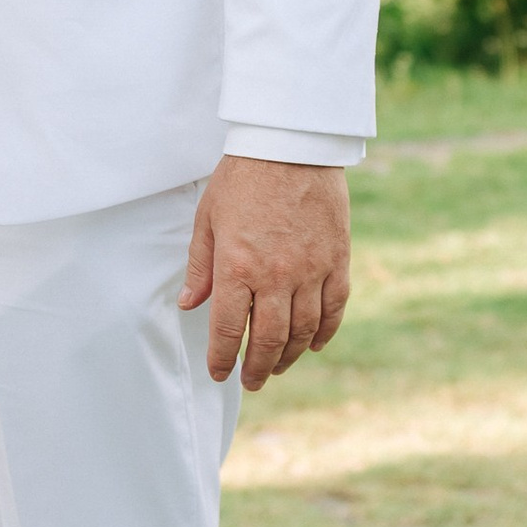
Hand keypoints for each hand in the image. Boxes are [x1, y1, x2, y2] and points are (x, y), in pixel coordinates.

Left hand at [180, 156, 350, 388]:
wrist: (291, 145)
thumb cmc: (243, 178)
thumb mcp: (209, 219)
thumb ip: (200, 266)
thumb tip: (189, 305)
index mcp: (237, 266)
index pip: (228, 330)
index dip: (222, 359)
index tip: (220, 373)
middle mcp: (276, 276)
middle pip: (269, 340)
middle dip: (258, 368)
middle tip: (251, 381)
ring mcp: (311, 270)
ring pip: (303, 331)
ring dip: (290, 356)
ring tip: (278, 367)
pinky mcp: (337, 260)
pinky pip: (334, 308)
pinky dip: (325, 332)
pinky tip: (314, 345)